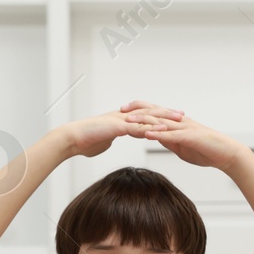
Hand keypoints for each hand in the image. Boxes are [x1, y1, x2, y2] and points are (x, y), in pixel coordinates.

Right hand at [64, 102, 184, 158]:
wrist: (72, 139)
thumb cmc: (84, 141)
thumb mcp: (102, 140)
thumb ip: (109, 138)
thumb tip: (111, 141)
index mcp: (120, 119)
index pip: (143, 115)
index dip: (158, 116)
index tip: (171, 117)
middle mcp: (122, 117)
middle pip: (149, 112)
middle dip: (166, 113)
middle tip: (182, 114)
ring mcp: (120, 120)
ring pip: (146, 117)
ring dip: (163, 119)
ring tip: (178, 120)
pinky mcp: (117, 127)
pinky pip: (138, 127)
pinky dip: (151, 128)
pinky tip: (162, 130)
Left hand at [123, 105, 247, 172]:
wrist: (225, 154)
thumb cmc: (205, 150)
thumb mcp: (181, 146)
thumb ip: (169, 140)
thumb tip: (156, 137)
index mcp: (176, 123)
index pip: (154, 113)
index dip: (139, 111)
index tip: (123, 112)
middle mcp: (179, 121)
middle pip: (154, 112)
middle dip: (136, 111)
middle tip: (120, 111)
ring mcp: (185, 128)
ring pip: (161, 121)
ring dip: (144, 121)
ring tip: (128, 121)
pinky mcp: (190, 137)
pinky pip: (172, 134)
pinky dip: (159, 134)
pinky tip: (148, 134)